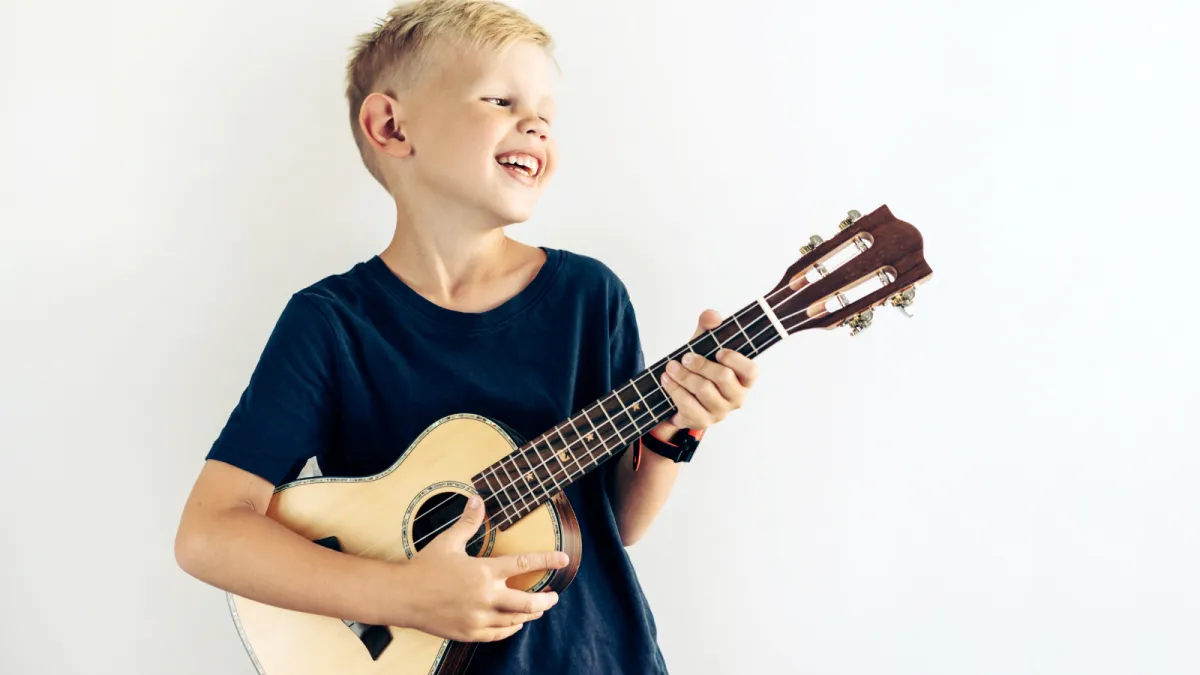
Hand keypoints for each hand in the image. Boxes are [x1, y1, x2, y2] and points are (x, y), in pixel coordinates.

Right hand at [390, 495, 567, 641]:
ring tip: (538, 608)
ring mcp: (477, 618)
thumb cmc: (424, 567)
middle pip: (527, 602)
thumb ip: (468, 522)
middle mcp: (484, 597)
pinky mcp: (469, 633)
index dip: (547, 560)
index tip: (564, 559)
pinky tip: (515, 623)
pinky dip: (510, 629)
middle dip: (545, 600)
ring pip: (515, 620)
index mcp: (483, 572)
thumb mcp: (447, 541)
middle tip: (554, 596)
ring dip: (530, 614)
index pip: (524, 564)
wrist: (402, 598)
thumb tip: (478, 499)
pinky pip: (498, 634)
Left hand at [660, 309, 759, 429]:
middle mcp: (737, 397)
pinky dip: (675, 389)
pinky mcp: (702, 421)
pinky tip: (666, 380)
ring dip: (683, 376)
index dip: (736, 360)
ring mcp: (720, 412)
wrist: (680, 398)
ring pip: (704, 390)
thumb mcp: (704, 347)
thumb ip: (708, 329)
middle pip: (723, 377)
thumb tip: (711, 315)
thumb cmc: (699, 370)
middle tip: (685, 358)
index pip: (751, 371)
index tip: (719, 351)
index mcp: (744, 379)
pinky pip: (688, 404)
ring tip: (670, 367)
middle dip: (701, 364)